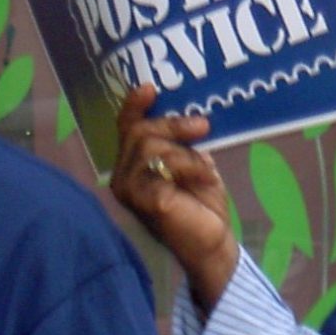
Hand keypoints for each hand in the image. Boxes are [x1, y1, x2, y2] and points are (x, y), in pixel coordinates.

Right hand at [107, 88, 239, 308]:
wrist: (212, 245)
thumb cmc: (201, 206)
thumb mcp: (191, 164)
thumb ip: (180, 143)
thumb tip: (189, 114)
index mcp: (131, 167)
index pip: (125, 129)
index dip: (133, 107)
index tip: (150, 89)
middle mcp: (123, 178)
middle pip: (139, 133)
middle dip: (173, 125)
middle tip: (203, 127)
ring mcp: (130, 191)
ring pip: (150, 146)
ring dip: (186, 153)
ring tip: (206, 170)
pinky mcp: (146, 200)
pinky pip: (166, 167)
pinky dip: (192, 168)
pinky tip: (206, 181)